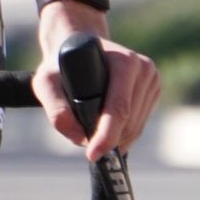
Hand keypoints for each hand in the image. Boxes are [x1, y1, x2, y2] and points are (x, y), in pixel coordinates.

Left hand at [30, 4, 160, 161]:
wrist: (79, 46)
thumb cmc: (62, 64)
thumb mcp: (46, 80)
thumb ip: (55, 109)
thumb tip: (79, 138)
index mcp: (124, 61)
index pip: (119, 108)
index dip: (106, 135)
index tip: (92, 154)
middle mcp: (143, 67)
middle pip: (129, 122)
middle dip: (108, 139)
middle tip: (86, 144)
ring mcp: (151, 78)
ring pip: (136, 127)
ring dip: (117, 139)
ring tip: (95, 135)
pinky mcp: (153, 89)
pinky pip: (140, 124)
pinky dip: (124, 133)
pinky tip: (109, 130)